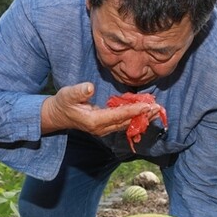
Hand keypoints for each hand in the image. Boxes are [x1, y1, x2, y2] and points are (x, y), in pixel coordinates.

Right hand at [40, 82, 158, 136]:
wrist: (57, 115)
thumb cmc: (62, 103)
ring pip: (127, 124)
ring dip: (142, 118)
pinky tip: (144, 113)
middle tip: (158, 108)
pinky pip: (123, 123)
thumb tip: (90, 88)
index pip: (118, 115)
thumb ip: (79, 92)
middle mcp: (102, 128)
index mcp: (95, 121)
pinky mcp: (106, 126)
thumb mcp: (67, 94)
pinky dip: (135, 118)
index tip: (147, 106)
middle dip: (143, 116)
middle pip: (127, 122)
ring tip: (156, 111)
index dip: (134, 111)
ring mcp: (104, 129)